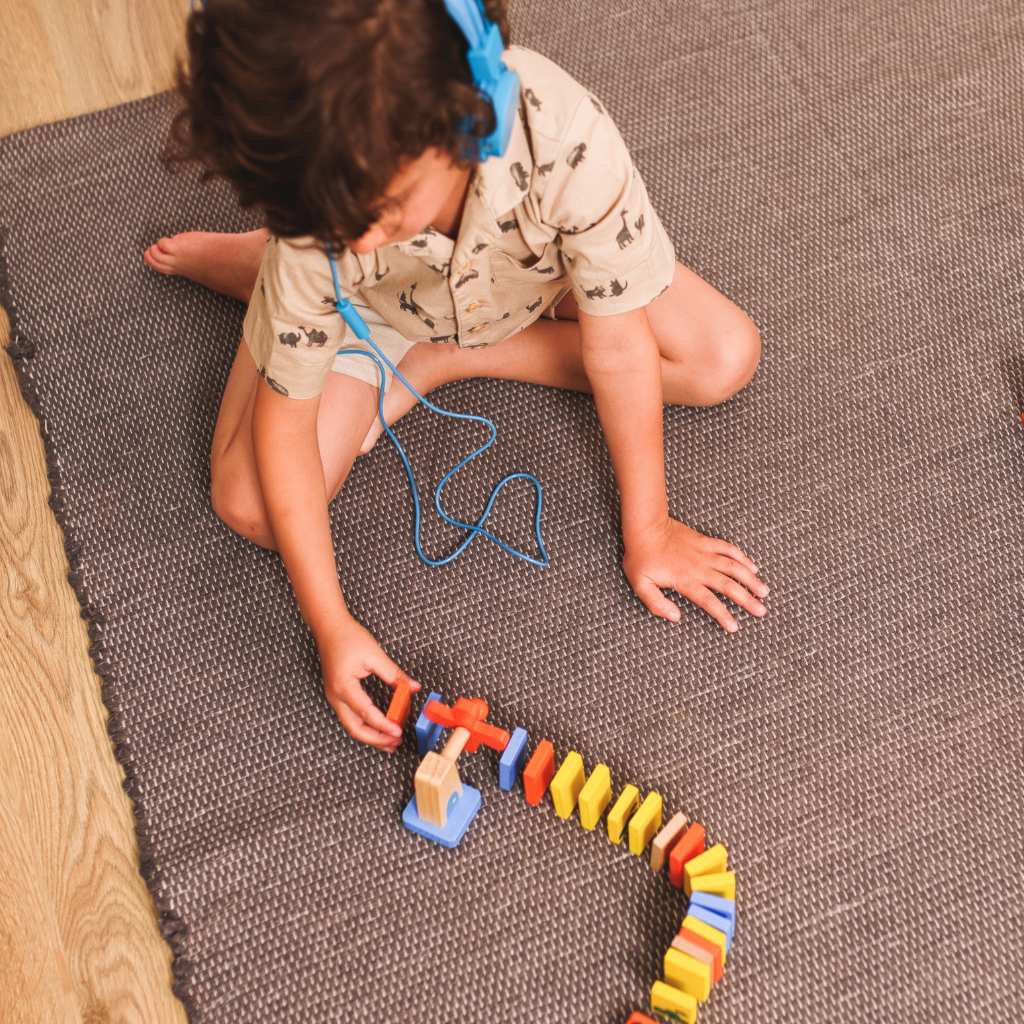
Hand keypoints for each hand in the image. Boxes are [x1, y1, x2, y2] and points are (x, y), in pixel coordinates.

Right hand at [317, 616, 420, 751]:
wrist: (329, 628)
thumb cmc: (348, 638)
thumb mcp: (375, 655)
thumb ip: (394, 675)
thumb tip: (413, 688)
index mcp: (344, 687)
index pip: (366, 713)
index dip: (383, 725)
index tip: (398, 732)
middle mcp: (336, 697)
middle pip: (355, 729)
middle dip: (376, 739)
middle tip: (395, 742)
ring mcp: (335, 698)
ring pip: (352, 726)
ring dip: (371, 736)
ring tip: (390, 741)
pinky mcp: (338, 696)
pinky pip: (351, 718)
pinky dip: (365, 726)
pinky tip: (379, 727)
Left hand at [623, 518, 768, 632]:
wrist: (645, 527)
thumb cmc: (640, 557)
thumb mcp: (640, 585)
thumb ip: (656, 604)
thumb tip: (676, 617)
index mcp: (685, 580)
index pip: (709, 602)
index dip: (723, 615)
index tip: (734, 627)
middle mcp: (699, 567)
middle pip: (728, 586)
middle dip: (746, 600)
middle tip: (761, 611)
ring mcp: (704, 553)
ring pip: (733, 567)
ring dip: (750, 579)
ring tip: (764, 591)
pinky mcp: (705, 541)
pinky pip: (728, 548)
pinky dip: (742, 557)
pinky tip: (752, 566)